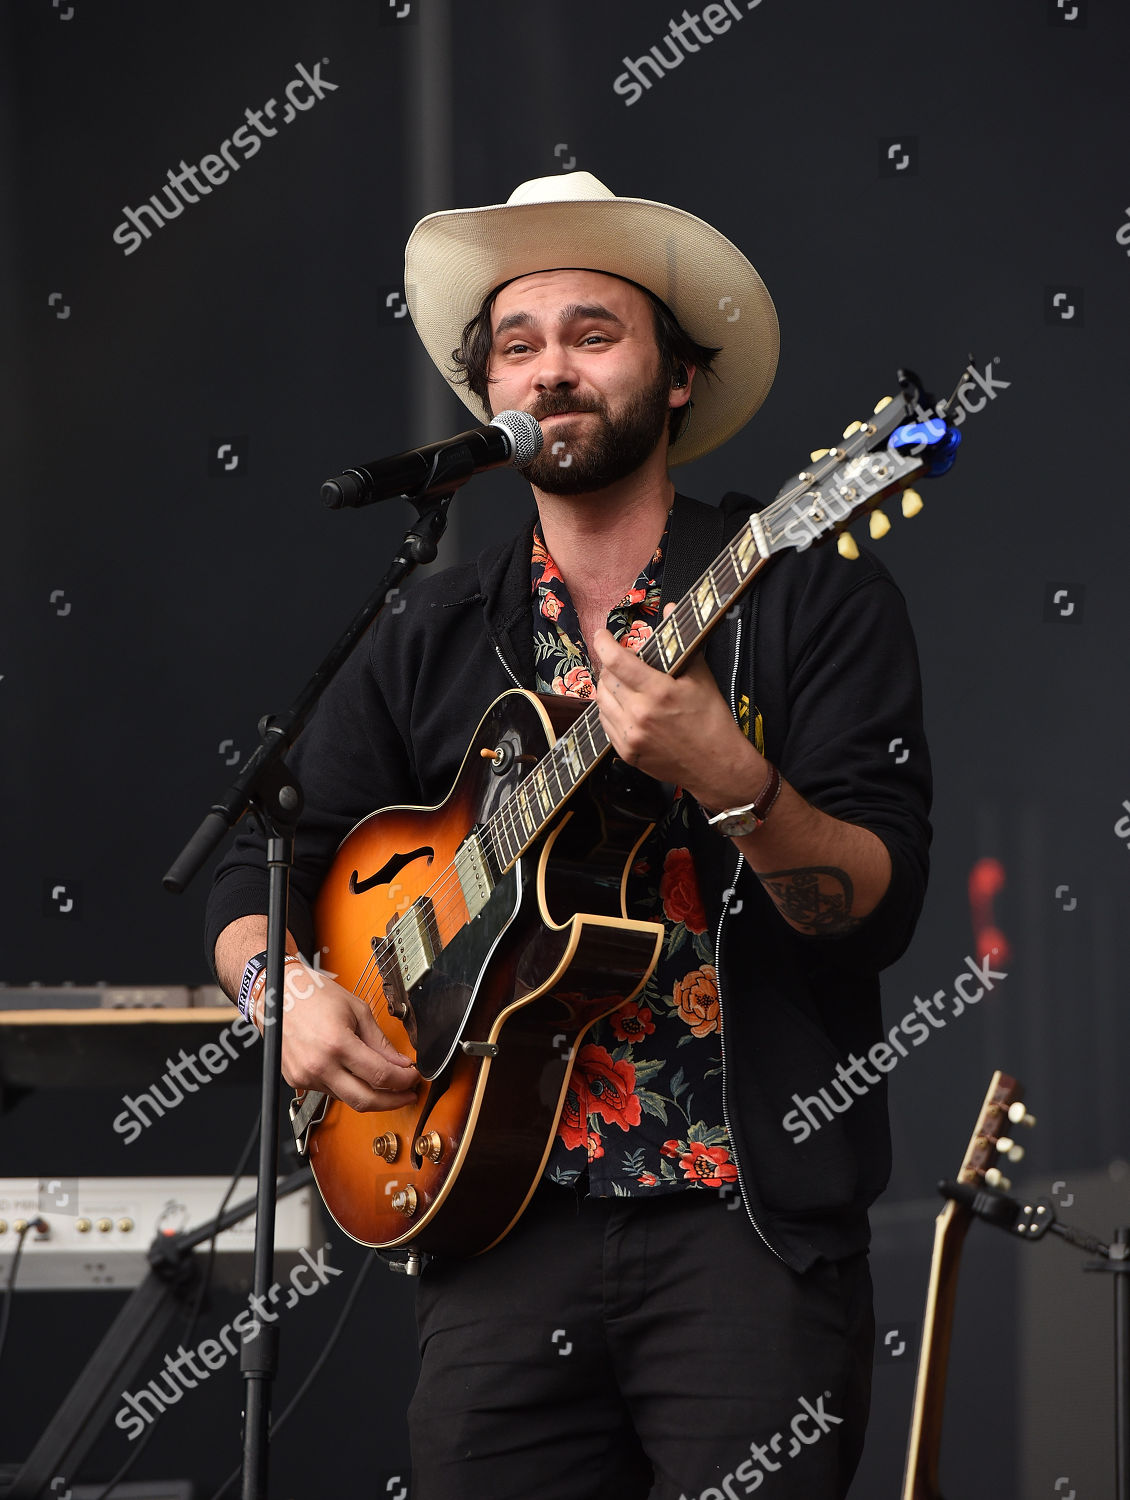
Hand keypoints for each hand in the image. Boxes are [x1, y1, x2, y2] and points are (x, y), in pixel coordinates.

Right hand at [254, 962, 419, 1112]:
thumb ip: (380, 1042)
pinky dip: (348, 1086)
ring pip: (347, 1099)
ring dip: (370, 1094)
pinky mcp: (297, 1080)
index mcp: (337, 1044)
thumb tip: (400, 1063)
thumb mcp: (357, 1010)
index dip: (403, 1080)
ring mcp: (305, 1076)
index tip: (412, 1077)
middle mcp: (319, 1065)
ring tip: (385, 1083)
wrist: (278, 994)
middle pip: (365, 1100)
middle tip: (407, 1094)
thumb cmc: (314, 994)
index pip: (380, 1076)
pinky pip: (330, 1092)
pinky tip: (356, 1075)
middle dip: (392, 1101)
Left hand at [592, 605, 764, 809]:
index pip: (617, 661)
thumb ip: (679, 643)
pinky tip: (625, 706)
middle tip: (621, 661)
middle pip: (606, 679)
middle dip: (610, 665)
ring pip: (601, 701)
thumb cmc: (712, 720)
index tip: (602, 635)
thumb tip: (669, 609)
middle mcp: (640, 715)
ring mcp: (630, 736)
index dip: (604, 643)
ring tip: (623, 683)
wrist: (716, 766)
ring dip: (608, 687)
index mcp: (659, 692)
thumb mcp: (701, 677)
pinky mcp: (626, 752)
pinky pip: (605, 723)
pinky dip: (610, 710)